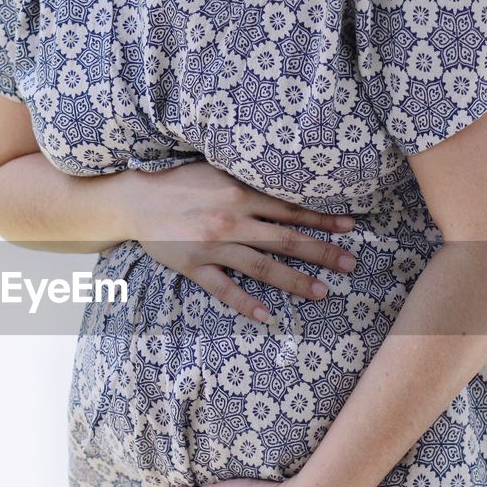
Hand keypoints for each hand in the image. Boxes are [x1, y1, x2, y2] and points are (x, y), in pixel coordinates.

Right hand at [117, 161, 356, 321]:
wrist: (136, 199)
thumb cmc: (179, 182)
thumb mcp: (216, 171)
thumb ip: (247, 181)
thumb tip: (284, 186)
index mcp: (239, 193)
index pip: (290, 208)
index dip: (321, 218)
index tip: (349, 227)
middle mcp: (232, 220)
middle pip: (285, 239)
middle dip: (321, 252)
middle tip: (350, 264)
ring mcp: (213, 246)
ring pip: (262, 266)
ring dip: (294, 281)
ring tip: (321, 292)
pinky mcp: (194, 266)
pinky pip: (224, 288)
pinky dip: (246, 303)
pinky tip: (267, 315)